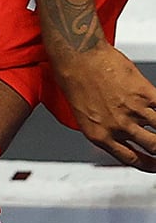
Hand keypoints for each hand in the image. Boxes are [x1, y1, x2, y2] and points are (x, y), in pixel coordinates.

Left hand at [55, 45, 155, 169]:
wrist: (77, 57)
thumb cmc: (75, 80)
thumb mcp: (84, 114)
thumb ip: (104, 129)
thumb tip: (121, 136)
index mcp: (99, 135)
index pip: (130, 159)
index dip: (148, 166)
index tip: (154, 165)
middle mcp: (118, 126)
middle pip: (153, 147)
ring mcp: (134, 110)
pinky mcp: (144, 93)